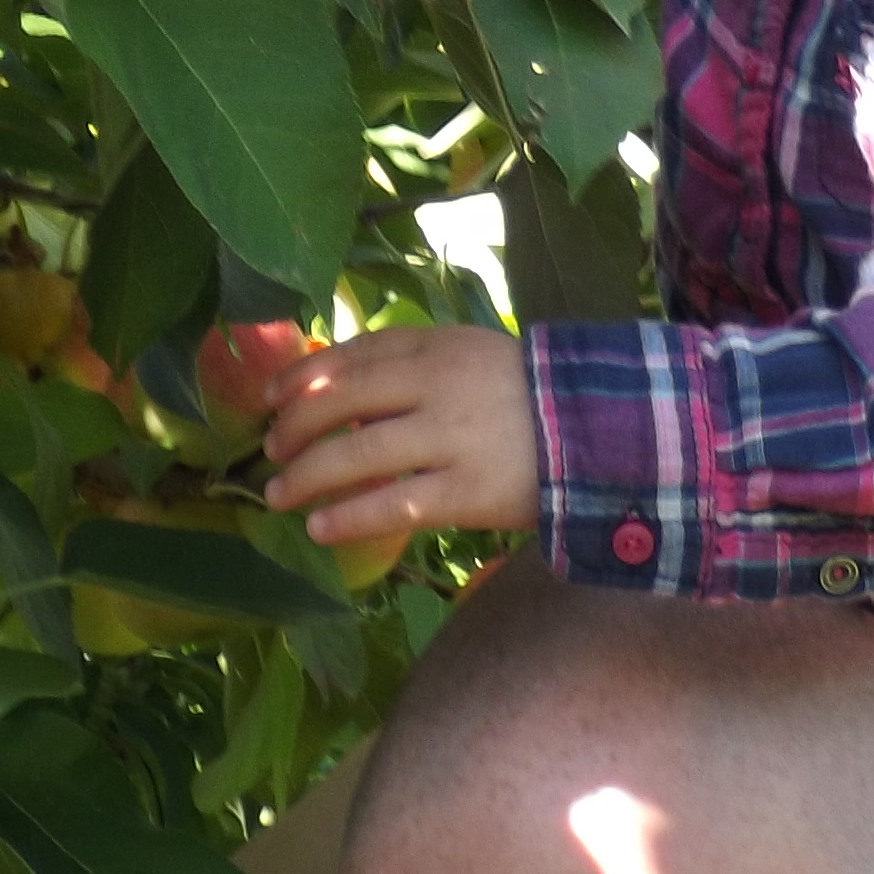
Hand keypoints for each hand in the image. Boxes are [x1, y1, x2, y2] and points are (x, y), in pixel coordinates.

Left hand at [262, 324, 542, 542]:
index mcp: (436, 347)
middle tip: (270, 451)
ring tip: (278, 496)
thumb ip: (413, 364)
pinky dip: (347, 516)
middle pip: (341, 403)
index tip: (269, 399)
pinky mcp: (464, 492)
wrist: (604, 431)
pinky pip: (390, 505)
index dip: (302, 377)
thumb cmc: (528, 395)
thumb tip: (336, 386)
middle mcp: (436, 386)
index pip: (351, 356)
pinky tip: (320, 526)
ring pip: (355, 457)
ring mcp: (449, 439)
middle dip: (294, 428)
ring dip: (305, 477)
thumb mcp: (471, 355)